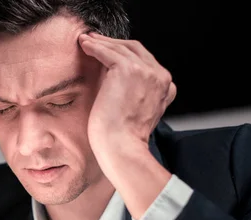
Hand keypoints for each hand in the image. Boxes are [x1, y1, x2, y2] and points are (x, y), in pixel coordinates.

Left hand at [78, 32, 175, 158]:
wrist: (121, 147)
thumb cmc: (122, 138)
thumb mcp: (137, 113)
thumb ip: (137, 95)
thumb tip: (116, 83)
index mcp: (166, 87)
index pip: (146, 62)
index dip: (126, 54)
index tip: (109, 52)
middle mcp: (161, 76)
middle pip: (136, 50)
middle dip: (114, 43)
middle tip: (96, 40)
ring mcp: (147, 71)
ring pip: (122, 48)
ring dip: (102, 42)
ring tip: (86, 41)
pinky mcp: (129, 70)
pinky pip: (108, 52)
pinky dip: (95, 46)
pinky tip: (84, 44)